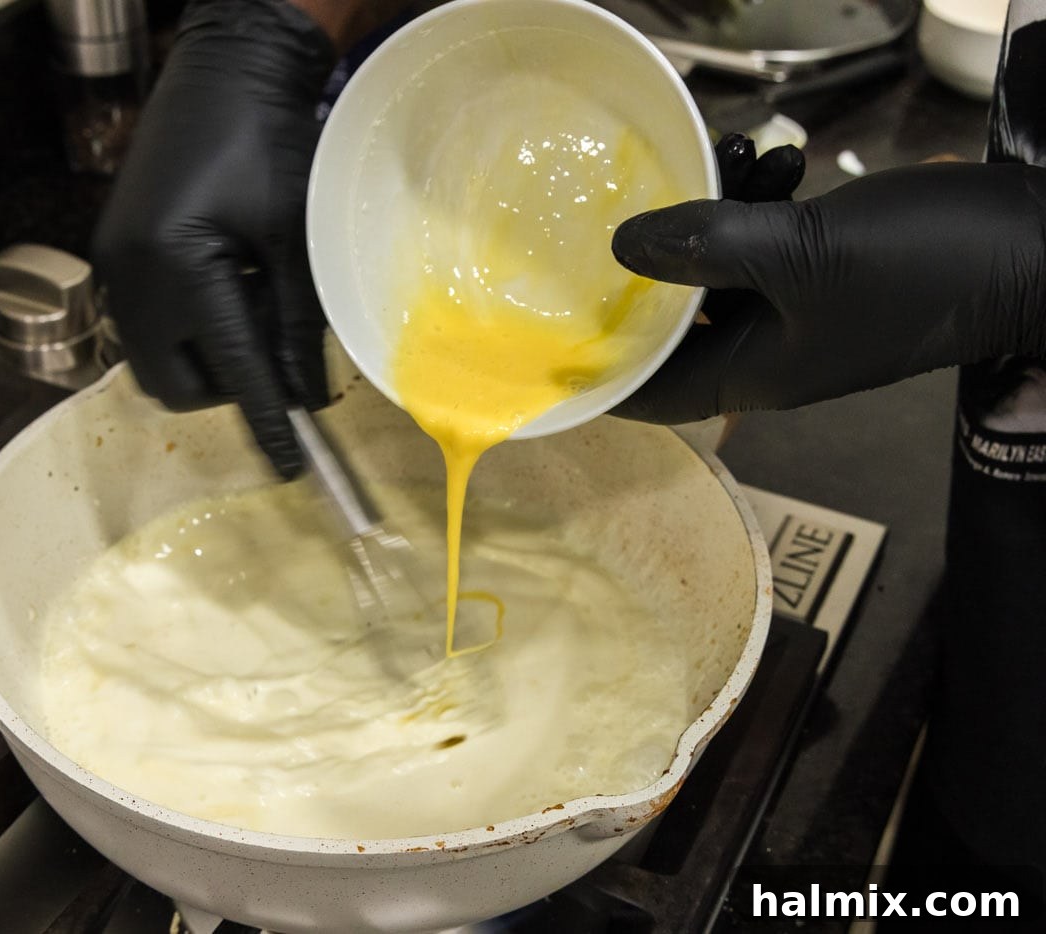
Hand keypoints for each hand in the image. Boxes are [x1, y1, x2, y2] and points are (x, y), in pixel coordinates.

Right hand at [90, 0, 336, 477]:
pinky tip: (226, 284)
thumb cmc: (269, 141)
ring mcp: (114, 264)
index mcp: (178, 268)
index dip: (267, 420)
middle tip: (275, 352)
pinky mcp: (113, 251)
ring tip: (251, 303)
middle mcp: (131, 275)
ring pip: (157, 359)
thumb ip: (300, 324)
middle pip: (176, 384)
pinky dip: (189, 326)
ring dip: (208, 356)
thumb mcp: (293, 240)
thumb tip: (310, 396)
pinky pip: (147, 322)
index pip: (231, 371)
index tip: (291, 463)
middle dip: (228, 386)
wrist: (225, 70)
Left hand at [610, 160, 1045, 423]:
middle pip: (678, 319)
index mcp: (754, 371)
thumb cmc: (923, 264)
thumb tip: (619, 250)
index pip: (654, 392)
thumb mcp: (800, 252)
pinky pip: (770, 240)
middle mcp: (769, 350)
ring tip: (727, 152)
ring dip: (717, 211)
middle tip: (646, 199)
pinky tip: (776, 157)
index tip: (551, 336)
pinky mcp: (830, 269)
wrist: (1036, 244)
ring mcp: (801, 309)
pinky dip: (763, 200)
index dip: (602, 372)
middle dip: (657, 261)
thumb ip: (708, 248)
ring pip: (723, 267)